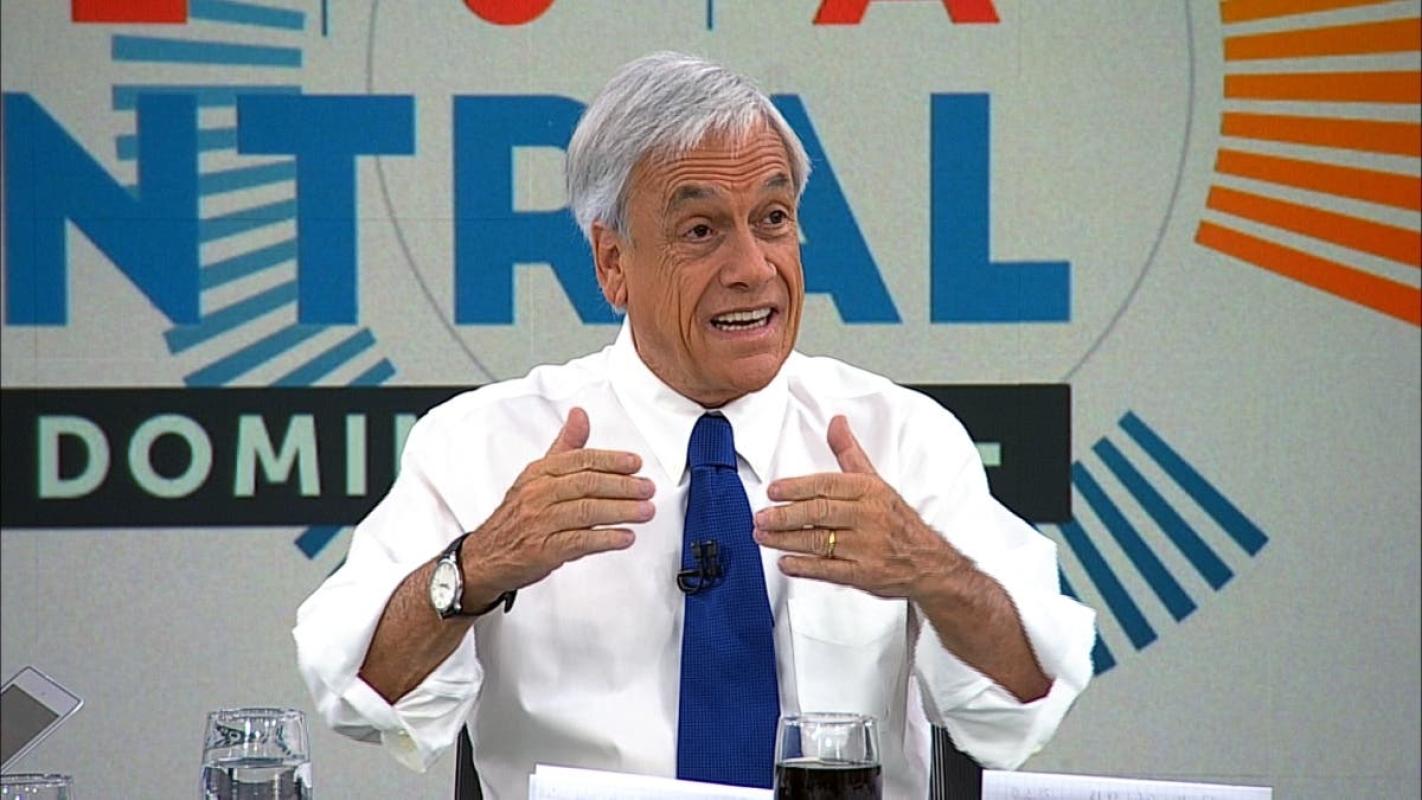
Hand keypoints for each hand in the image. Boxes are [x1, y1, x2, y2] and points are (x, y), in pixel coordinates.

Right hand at [461, 407, 654, 602]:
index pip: (580, 460)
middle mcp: (539, 494)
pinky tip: (625, 537)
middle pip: (588, 484)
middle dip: (623, 486)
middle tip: (647, 488)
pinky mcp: (545, 550)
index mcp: (539, 473)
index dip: (612, 461)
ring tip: (645, 511)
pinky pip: (580, 541)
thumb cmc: (517, 515)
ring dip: (622, 511)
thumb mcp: (537, 475)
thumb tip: (580, 416)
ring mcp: (541, 522)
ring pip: (587, 511)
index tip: (635, 464)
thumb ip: (564, 446)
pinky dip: (606, 539)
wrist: (487, 555)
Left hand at [753, 415, 960, 598]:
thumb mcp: (877, 482)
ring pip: (820, 541)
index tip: (774, 490)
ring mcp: (866, 548)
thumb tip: (836, 423)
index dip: (797, 487)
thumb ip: (850, 453)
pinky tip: (785, 562)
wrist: (928, 563)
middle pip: (820, 512)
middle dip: (785, 515)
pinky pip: (829, 570)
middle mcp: (868, 518)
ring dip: (786, 540)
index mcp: (870, 491)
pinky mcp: (863, 574)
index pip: (827, 485)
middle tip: (761, 517)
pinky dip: (804, 567)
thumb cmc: (898, 521)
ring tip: (763, 536)